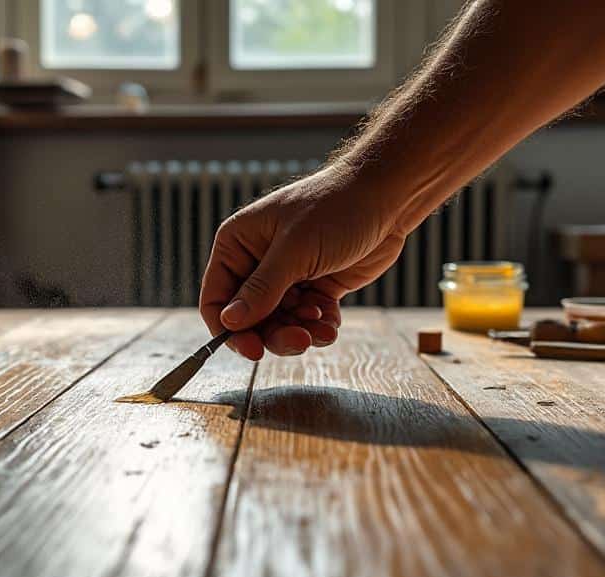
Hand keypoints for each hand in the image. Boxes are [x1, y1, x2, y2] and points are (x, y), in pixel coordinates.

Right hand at [198, 162, 404, 359]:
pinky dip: (319, 327)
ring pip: (281, 324)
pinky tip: (332, 321)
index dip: (229, 329)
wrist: (387, 197)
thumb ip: (261, 289)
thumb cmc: (336, 208)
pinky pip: (308, 321)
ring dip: (301, 332)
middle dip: (275, 334)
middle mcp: (258, 263)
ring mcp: (288, 277)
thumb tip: (229, 322)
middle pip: (250, 319)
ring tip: (323, 327)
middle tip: (300, 340)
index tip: (253, 350)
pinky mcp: (316, 287)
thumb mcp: (295, 250)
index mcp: (239, 244)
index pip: (217, 299)